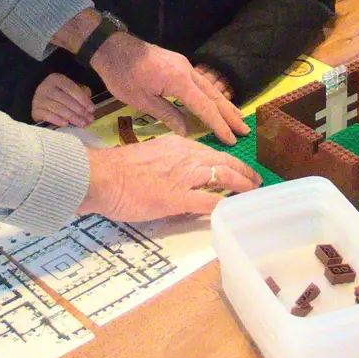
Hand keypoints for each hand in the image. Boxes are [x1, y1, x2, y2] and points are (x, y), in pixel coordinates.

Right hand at [32, 73, 95, 127]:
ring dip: (72, 117)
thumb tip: (89, 102)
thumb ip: (80, 92)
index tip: (92, 109)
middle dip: (80, 111)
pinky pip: (47, 116)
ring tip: (82, 124)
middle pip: (66, 100)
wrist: (34, 96)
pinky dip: (57, 120)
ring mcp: (40, 99)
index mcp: (57, 79)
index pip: (72, 89)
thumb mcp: (68, 87)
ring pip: (58, 109)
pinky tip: (66, 124)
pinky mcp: (35, 110)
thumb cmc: (57, 92)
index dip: (83, 99)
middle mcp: (47, 88)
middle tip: (89, 119)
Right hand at [80, 136, 259, 220]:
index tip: (236, 168)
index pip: (210, 151)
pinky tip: (233, 211)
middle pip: (224, 160)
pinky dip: (223, 206)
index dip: (227, 160)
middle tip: (255, 181)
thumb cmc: (118, 169)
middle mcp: (185, 156)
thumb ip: (168, 163)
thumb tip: (178, 175)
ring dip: (241, 186)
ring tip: (252, 193)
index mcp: (177, 145)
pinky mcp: (178, 198)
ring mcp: (184, 177)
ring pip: (223, 177)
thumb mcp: (150, 156)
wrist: (103, 177)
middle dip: (243, 171)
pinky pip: (208, 201)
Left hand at [90, 33, 248, 144]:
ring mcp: (183, 65)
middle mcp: (187, 71)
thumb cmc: (122, 75)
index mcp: (179, 81)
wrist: (111, 46)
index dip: (219, 124)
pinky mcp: (178, 63)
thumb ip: (167, 115)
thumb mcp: (141, 100)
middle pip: (213, 95)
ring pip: (209, 87)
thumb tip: (187, 131)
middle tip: (245, 130)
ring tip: (238, 117)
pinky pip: (201, 81)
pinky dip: (211, 94)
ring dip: (224, 103)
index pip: (205, 107)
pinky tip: (216, 101)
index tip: (232, 139)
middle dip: (229, 114)